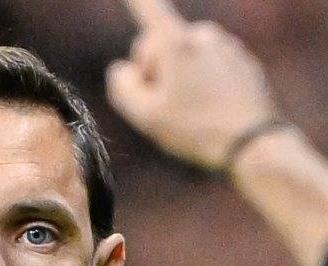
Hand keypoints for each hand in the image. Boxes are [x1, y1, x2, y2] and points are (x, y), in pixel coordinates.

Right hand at [106, 0, 278, 169]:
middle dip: (154, 69)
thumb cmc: (195, 130)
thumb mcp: (146, 117)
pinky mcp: (242, 61)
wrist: (252, 144)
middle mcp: (202, 35)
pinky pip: (211, 66)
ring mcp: (226, 46)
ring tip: (188, 112)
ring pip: (188, 56)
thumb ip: (122, 89)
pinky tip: (208, 111)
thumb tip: (122, 69)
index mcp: (176, 44)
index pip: (149, 9)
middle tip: (159, 105)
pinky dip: (204, 83)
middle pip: (162, 44)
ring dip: (180, 77)